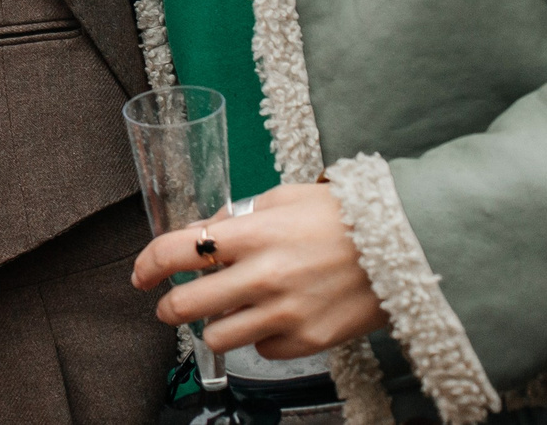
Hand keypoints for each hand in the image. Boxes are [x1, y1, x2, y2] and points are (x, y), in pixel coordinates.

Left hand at [130, 183, 387, 360]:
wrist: (406, 247)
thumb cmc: (344, 216)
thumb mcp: (283, 198)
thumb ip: (238, 217)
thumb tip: (203, 233)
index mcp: (253, 234)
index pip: (175, 251)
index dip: (147, 264)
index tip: (139, 274)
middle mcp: (264, 277)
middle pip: (186, 304)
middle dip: (167, 305)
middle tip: (167, 303)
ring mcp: (286, 313)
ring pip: (218, 336)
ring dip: (212, 324)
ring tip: (223, 310)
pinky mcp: (308, 341)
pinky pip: (262, 349)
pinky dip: (258, 337)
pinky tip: (270, 317)